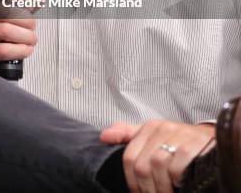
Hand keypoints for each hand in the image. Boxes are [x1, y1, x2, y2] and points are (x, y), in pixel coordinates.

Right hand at [0, 0, 37, 70]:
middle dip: (26, 20)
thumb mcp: (6, 16)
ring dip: (25, 36)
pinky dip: (19, 50)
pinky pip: (3, 49)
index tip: (29, 4)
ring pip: (5, 30)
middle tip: (32, 27)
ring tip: (30, 39)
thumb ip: (22, 5)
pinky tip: (25, 49)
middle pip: (5, 10)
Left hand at [100, 119, 214, 192]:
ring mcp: (176, 136)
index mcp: (148, 128)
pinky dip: (177, 180)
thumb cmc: (176, 140)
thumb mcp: (152, 135)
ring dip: (162, 188)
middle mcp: (161, 129)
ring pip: (157, 167)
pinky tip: (181, 184)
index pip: (129, 158)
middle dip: (147, 189)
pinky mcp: (191, 146)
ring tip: (168, 192)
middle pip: (142, 166)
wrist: (209, 138)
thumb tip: (103, 136)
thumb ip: (128, 135)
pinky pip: (176, 169)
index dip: (132, 182)